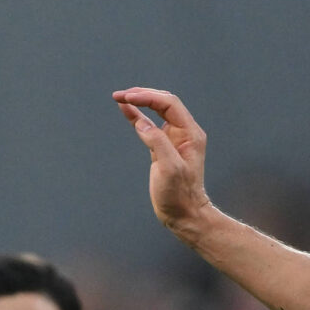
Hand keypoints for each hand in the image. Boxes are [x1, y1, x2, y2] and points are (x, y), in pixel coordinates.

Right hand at [113, 87, 213, 240]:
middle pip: (163, 103)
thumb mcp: (170, 168)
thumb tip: (141, 122)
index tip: (128, 97)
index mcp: (190, 133)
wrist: (184, 214)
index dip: (148, 97)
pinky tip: (125, 109)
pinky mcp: (162, 148)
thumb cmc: (179, 195)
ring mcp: (173, 139)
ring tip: (119, 98)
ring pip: (156, 111)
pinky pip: (149, 126)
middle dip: (142, 95)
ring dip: (139, 102)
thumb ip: (157, 142)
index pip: (169, 104)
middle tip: (121, 95)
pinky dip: (136, 117)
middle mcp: (184, 132)